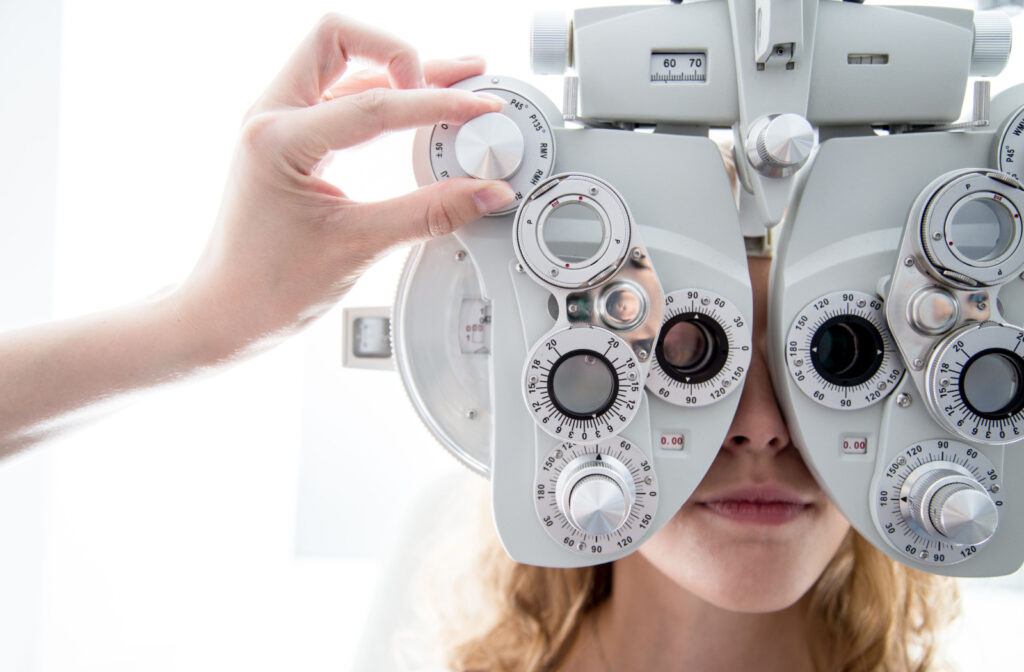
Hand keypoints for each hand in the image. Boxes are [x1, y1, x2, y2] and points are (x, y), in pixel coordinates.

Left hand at [172, 14, 514, 360]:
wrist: (226, 311)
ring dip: (398, 67)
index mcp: (277, 140)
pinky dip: (383, 96)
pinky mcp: (291, 139)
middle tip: (449, 85)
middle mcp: (271, 117)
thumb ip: (429, 213)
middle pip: (340, 38)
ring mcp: (278, 124)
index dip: (435, 104)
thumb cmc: (267, 286)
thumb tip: (483, 192)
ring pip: (343, 62)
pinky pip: (340, 95)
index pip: (372, 103)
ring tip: (455, 78)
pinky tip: (418, 109)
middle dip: (401, 52)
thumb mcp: (358, 245)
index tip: (477, 111)